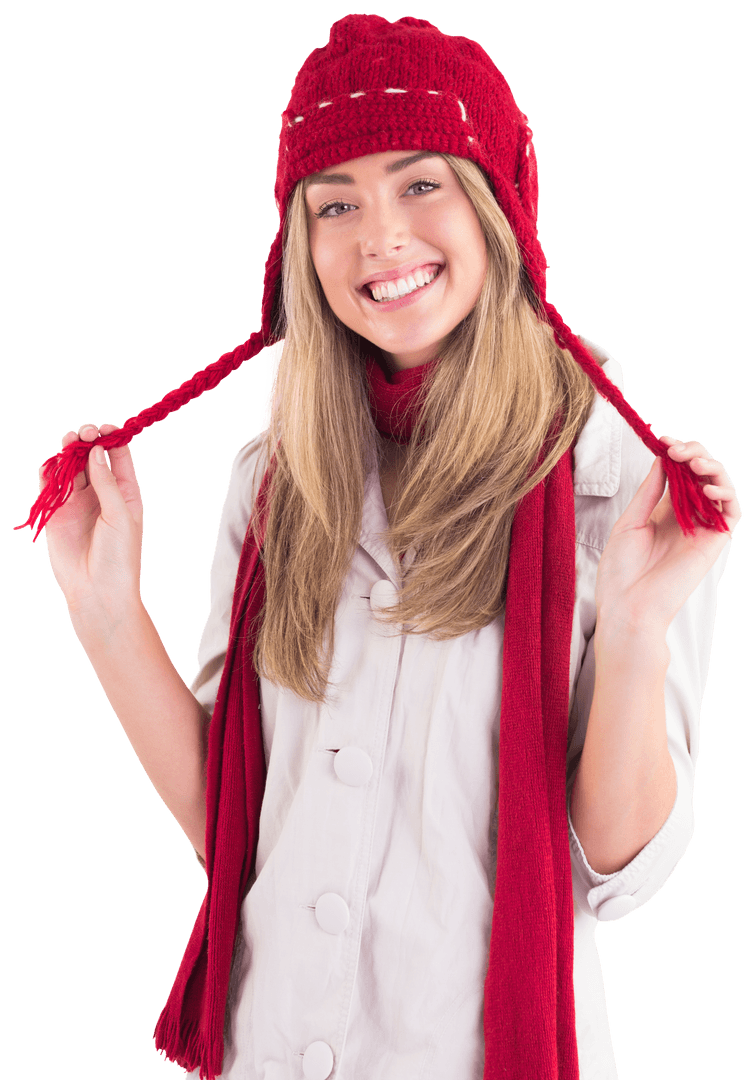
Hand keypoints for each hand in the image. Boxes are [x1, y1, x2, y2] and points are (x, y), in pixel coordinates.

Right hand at [40, 423, 144, 615]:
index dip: (112, 438)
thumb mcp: (121, 516)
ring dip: (69, 450)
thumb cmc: (119, 557)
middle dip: (88, 440)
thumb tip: (97, 451)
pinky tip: (54, 462)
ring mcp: (77, 502)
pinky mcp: (56, 512)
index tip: (106, 428)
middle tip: (85, 433)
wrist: (97, 591)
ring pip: (70, 465)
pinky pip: (50, 484)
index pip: (118, 456)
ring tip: (71, 442)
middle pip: (92, 455)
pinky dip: (49, 469)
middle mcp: (100, 493)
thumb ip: (108, 483)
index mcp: (125, 492)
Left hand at [594, 437, 739, 635]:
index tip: (662, 441)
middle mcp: (687, 517)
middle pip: (702, 475)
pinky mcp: (715, 542)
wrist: (628, 606)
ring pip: (720, 487)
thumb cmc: (621, 571)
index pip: (680, 473)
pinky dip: (725, 493)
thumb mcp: (630, 522)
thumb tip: (661, 460)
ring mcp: (703, 528)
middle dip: (693, 454)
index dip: (676, 454)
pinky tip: (707, 487)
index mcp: (664, 512)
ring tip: (693, 462)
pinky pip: (731, 511)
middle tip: (676, 450)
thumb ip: (649, 492)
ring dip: (711, 467)